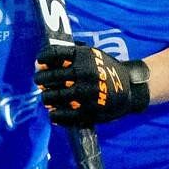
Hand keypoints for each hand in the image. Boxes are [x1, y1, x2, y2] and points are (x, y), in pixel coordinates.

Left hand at [34, 44, 149, 126]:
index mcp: (84, 56)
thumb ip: (68, 55)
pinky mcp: (89, 110)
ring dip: (46, 97)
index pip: (53, 54)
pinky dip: (54, 114)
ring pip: (54, 96)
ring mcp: (86, 92)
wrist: (130, 88)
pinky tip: (53, 112)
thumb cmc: (104, 69)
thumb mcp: (91, 55)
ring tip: (46, 97)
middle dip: (41, 79)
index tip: (40, 62)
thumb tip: (38, 62)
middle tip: (39, 81)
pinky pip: (63, 114)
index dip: (43, 58)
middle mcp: (84, 73)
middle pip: (51, 76)